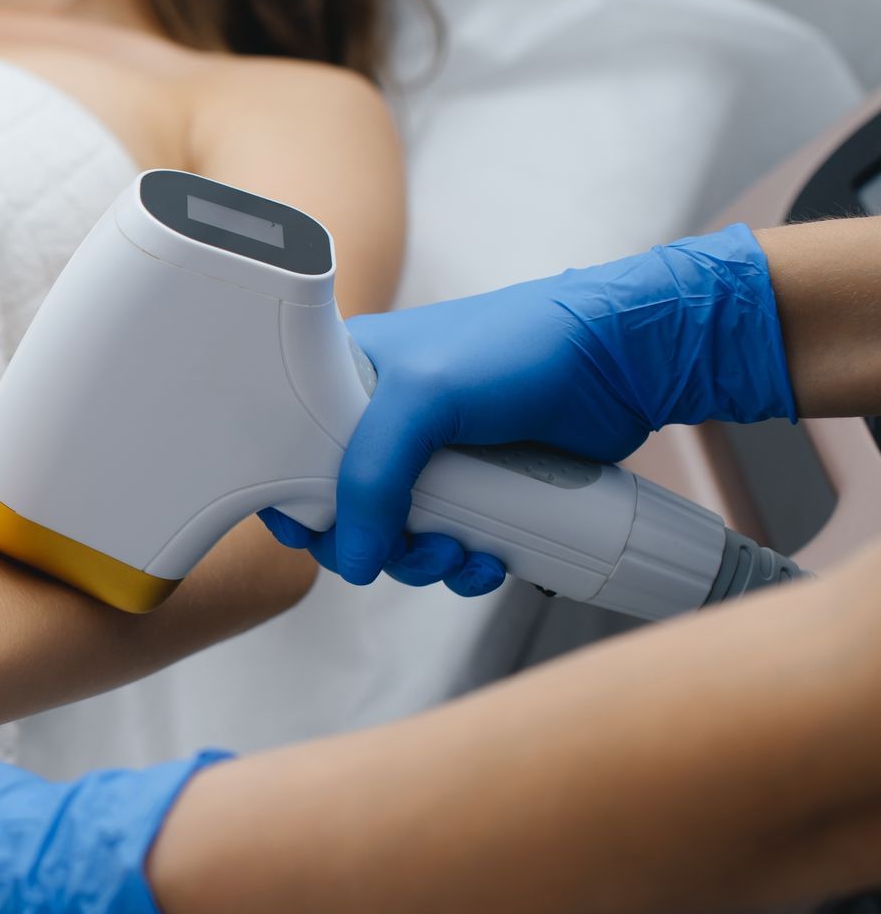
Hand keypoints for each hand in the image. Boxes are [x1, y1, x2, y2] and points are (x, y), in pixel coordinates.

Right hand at [263, 224, 795, 588]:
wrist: (622, 359)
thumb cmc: (521, 347)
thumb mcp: (423, 395)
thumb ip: (372, 472)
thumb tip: (354, 557)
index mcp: (348, 378)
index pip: (290, 451)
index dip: (296, 501)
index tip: (316, 531)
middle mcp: (381, 419)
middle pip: (341, 510)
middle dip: (371, 544)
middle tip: (408, 548)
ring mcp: (431, 458)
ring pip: (394, 539)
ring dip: (422, 563)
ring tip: (460, 555)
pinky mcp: (477, 489)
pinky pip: (445, 547)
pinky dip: (461, 566)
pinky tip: (489, 558)